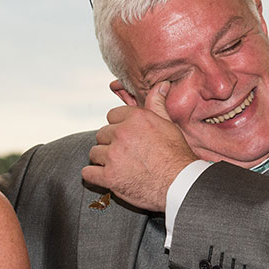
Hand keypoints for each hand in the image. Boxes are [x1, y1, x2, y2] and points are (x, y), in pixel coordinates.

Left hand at [82, 81, 197, 211]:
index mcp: (135, 119)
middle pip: (102, 134)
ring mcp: (113, 156)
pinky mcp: (109, 177)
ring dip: (103, 160)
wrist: (181, 184)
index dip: (119, 127)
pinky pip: (88, 173)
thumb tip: (161, 84)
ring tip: (119, 167)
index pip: (112, 116)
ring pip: (94, 153)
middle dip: (110, 144)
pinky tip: (105, 177)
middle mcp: (121, 134)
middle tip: (125, 154)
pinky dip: (94, 176)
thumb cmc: (177, 154)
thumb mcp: (168, 124)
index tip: (128, 138)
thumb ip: (157, 104)